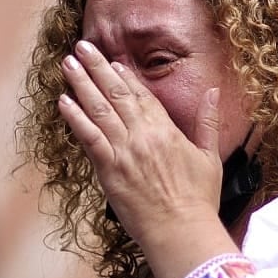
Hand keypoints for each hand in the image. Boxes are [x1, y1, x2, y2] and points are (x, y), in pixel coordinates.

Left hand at [58, 41, 235, 277]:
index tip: (113, 61)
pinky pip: (88, 137)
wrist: (181, 230)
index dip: (125, 76)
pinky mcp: (108, 170)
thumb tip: (214, 92)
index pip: (142, 95)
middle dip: (98, 67)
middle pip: (116, 94)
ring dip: (81, 84)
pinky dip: (75, 117)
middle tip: (83, 46)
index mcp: (167, 130)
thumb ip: (208, 121)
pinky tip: (63, 101)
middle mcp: (143, 135)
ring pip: (98, 109)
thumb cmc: (198, 200)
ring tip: (68, 63)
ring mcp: (124, 151)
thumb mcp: (210, 157)